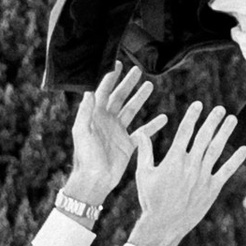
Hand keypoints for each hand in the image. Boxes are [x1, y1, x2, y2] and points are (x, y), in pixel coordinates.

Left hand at [67, 63, 152, 207]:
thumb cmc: (85, 157)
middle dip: (128, 84)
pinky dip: (153, 125)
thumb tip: (89, 91)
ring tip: (150, 86)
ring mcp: (118, 132)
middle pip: (119, 97)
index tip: (118, 65)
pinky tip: (164, 118)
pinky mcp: (128, 144)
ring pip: (131, 110)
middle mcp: (106, 121)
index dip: (110, 78)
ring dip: (140, 98)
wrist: (94, 180)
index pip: (103, 92)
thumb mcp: (81, 132)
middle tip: (138, 71)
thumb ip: (85, 112)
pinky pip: (143, 132)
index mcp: (95, 116)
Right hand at [131, 101, 245, 245]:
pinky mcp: (212, 188)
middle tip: (220, 109)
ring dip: (225, 133)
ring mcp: (203, 176)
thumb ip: (144, 151)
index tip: (198, 105)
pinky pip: (227, 171)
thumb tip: (141, 132)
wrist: (164, 225)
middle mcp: (190, 164)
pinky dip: (236, 160)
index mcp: (173, 158)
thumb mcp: (143, 174)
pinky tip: (244, 149)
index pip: (185, 131)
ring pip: (216, 149)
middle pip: (204, 136)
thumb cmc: (151, 200)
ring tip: (232, 120)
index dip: (192, 116)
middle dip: (212, 120)